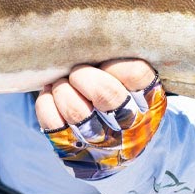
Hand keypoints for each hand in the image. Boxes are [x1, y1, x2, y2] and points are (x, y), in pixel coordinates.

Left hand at [35, 59, 166, 180]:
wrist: (119, 151)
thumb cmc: (124, 104)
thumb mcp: (138, 88)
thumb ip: (122, 67)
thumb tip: (88, 42)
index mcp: (148, 101)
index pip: (136, 74)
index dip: (115, 64)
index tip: (105, 64)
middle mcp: (128, 124)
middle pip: (106, 94)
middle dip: (84, 76)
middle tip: (77, 72)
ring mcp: (99, 140)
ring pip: (76, 110)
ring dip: (63, 89)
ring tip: (63, 83)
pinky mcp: (72, 148)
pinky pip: (52, 122)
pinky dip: (46, 102)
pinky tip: (51, 96)